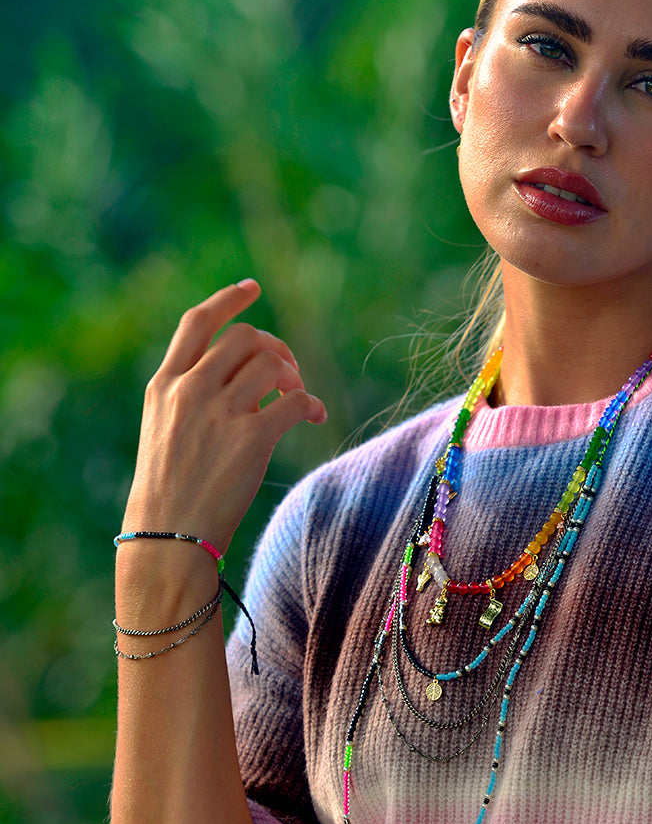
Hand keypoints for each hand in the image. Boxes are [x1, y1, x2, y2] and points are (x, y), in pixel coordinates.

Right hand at [123, 280, 326, 555]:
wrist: (168, 535)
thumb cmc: (170, 490)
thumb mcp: (163, 429)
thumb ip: (191, 395)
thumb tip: (246, 375)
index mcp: (164, 384)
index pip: (197, 323)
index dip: (228, 299)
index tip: (252, 288)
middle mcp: (190, 390)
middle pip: (245, 339)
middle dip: (275, 349)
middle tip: (288, 374)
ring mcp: (220, 412)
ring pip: (272, 364)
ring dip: (294, 377)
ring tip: (299, 399)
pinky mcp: (251, 437)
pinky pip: (296, 401)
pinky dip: (312, 405)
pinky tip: (316, 418)